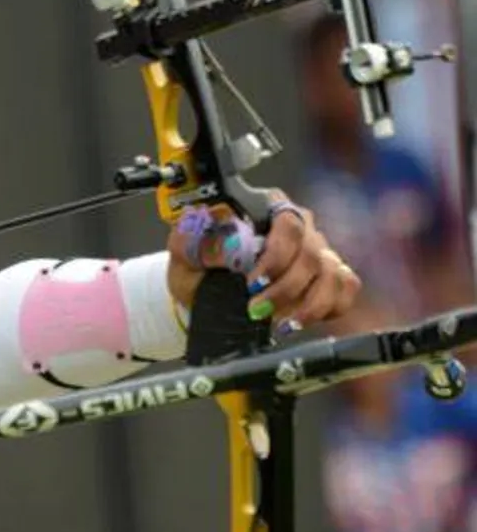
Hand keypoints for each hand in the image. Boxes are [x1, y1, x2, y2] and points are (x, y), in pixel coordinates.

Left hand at [166, 191, 360, 332]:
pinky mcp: (327, 276)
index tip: (252, 283)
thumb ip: (195, 241)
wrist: (200, 289)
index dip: (277, 256)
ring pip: (333, 273)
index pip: (288, 223)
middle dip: (286, 289)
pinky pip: (347, 287)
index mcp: (265, 208)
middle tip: (256, 309)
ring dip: (309, 304)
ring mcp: (316, 250)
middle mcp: (298, 226)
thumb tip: (227, 247)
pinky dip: (330, 307)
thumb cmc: (196, 263)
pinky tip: (301, 321)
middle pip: (313, 254)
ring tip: (280, 324)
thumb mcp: (184, 249)